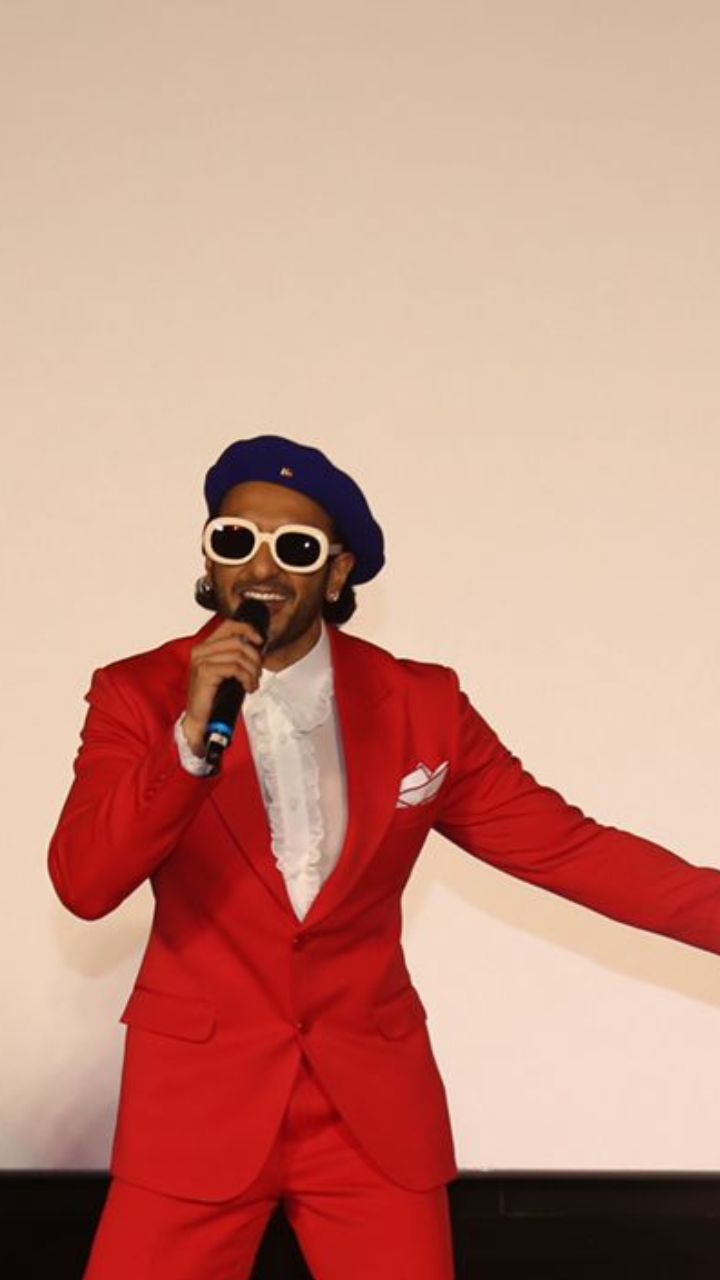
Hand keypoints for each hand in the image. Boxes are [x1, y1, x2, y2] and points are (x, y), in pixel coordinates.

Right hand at [182, 619, 264, 754]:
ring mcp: (201, 661)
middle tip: (257, 673)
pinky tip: (248, 688)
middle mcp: (201, 651)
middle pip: (237, 642)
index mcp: (205, 647)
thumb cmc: (214, 697)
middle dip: (254, 658)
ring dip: (252, 671)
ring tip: (253, 683)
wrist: (201, 718)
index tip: (259, 640)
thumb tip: (257, 648)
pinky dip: (247, 678)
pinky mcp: (205, 672)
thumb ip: (236, 657)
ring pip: (238, 656)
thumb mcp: (227, 672)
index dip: (247, 629)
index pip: (228, 626)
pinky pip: (235, 668)